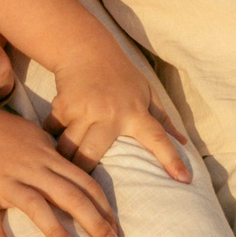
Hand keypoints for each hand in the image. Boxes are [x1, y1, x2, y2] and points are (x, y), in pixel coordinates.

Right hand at [0, 100, 119, 236]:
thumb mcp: (33, 135)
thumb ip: (52, 156)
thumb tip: (71, 173)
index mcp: (46, 156)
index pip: (84, 182)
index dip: (103, 205)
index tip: (115, 227)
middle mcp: (31, 169)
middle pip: (69, 195)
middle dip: (93, 220)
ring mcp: (4, 181)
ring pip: (35, 205)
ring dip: (55, 229)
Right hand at [41, 46, 190, 178]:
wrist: (85, 49)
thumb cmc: (121, 75)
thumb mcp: (146, 92)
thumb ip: (163, 119)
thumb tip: (184, 142)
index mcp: (136, 112)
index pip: (158, 138)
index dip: (171, 159)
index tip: (183, 179)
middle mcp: (110, 113)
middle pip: (92, 154)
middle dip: (84, 172)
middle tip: (82, 188)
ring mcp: (84, 109)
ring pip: (69, 146)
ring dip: (65, 159)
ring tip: (62, 169)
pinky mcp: (63, 105)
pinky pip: (54, 131)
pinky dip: (52, 137)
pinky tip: (51, 140)